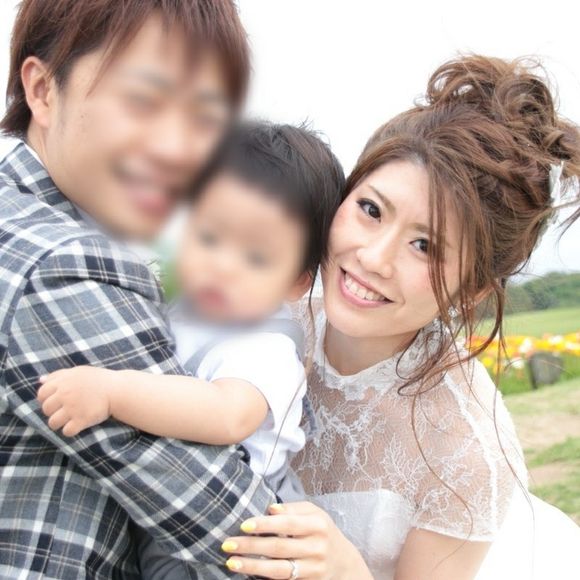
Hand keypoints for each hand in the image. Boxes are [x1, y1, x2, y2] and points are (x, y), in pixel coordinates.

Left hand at [37, 366, 115, 435]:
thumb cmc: (99, 380)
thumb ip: (58, 375)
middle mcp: (65, 394)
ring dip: (59, 423)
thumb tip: (40, 380)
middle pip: (46, 409)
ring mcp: (73, 408)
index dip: (46, 399)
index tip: (57, 402)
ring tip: (69, 420)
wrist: (119, 390)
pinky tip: (77, 425)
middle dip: (53, 412)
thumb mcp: (78, 372)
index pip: (41, 394)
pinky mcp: (82, 420)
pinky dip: (71, 431)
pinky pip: (67, 431)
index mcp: (63, 382)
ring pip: (52, 423)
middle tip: (65, 411)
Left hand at [221, 502, 371, 578]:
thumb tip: (269, 509)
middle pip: (279, 548)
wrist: (344, 563)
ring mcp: (312, 569)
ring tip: (231, 562)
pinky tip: (247, 573)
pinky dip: (263, 577)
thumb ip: (293, 509)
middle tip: (227, 543)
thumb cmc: (321, 531)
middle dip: (251, 546)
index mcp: (317, 525)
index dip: (265, 525)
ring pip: (279, 569)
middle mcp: (316, 547)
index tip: (244, 525)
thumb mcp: (314, 514)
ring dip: (252, 566)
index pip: (287, 524)